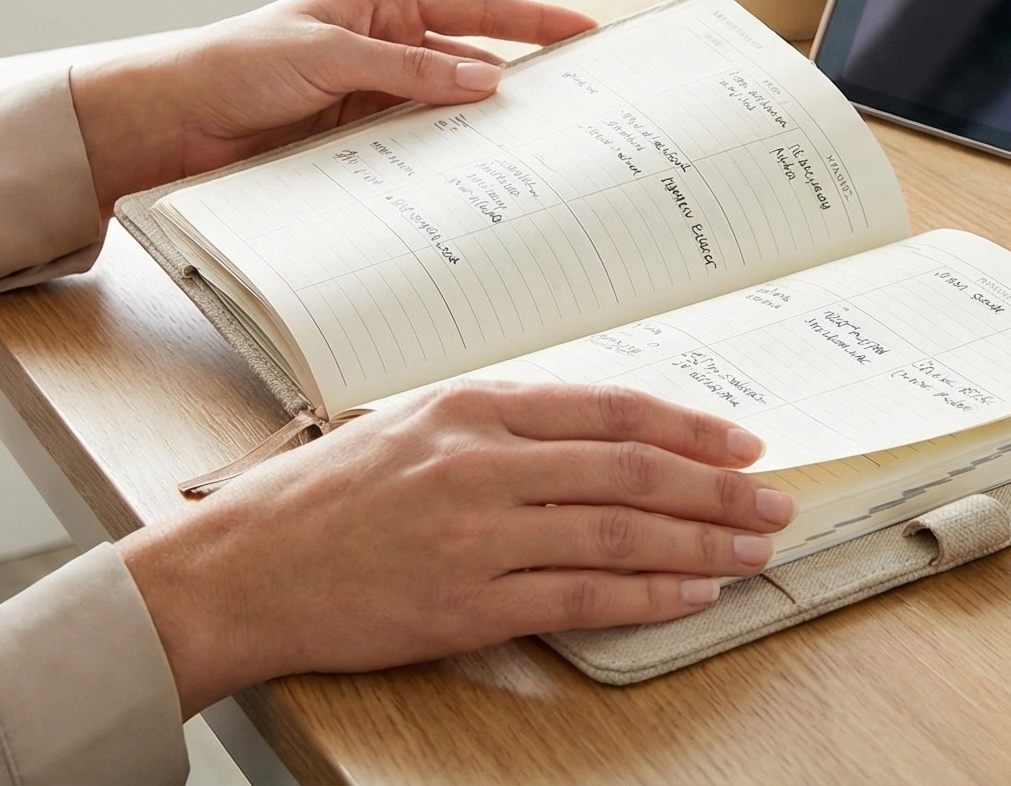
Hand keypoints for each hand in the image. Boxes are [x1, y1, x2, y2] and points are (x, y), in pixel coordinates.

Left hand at [67, 0, 594, 214]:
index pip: (473, 9)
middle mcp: (382, 52)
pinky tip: (470, 191)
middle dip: (519, 87)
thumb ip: (408, 68)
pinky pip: (411, 160)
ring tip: (535, 160)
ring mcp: (370, 104)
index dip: (532, 22)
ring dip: (478, 138)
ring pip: (444, 120)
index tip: (587, 33)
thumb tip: (487, 80)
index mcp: (379, 6)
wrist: (160, 127)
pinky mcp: (352, 152)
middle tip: (576, 111)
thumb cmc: (231, 65)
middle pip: (468, 68)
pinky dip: (439, 173)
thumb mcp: (327, 53)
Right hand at [117, 381, 794, 713]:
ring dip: (702, 542)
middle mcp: (482, 461)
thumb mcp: (407, 429)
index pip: (610, 410)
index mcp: (472, 407)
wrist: (235, 571)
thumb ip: (496, 430)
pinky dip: (648, 593)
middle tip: (775, 500)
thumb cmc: (315, 501)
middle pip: (633, 468)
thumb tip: (594, 443)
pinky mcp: (466, 602)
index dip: (689, 427)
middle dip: (719, 487)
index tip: (743, 443)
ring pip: (621, 531)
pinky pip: (582, 594)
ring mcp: (477, 534)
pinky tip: (691, 594)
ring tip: (753, 550)